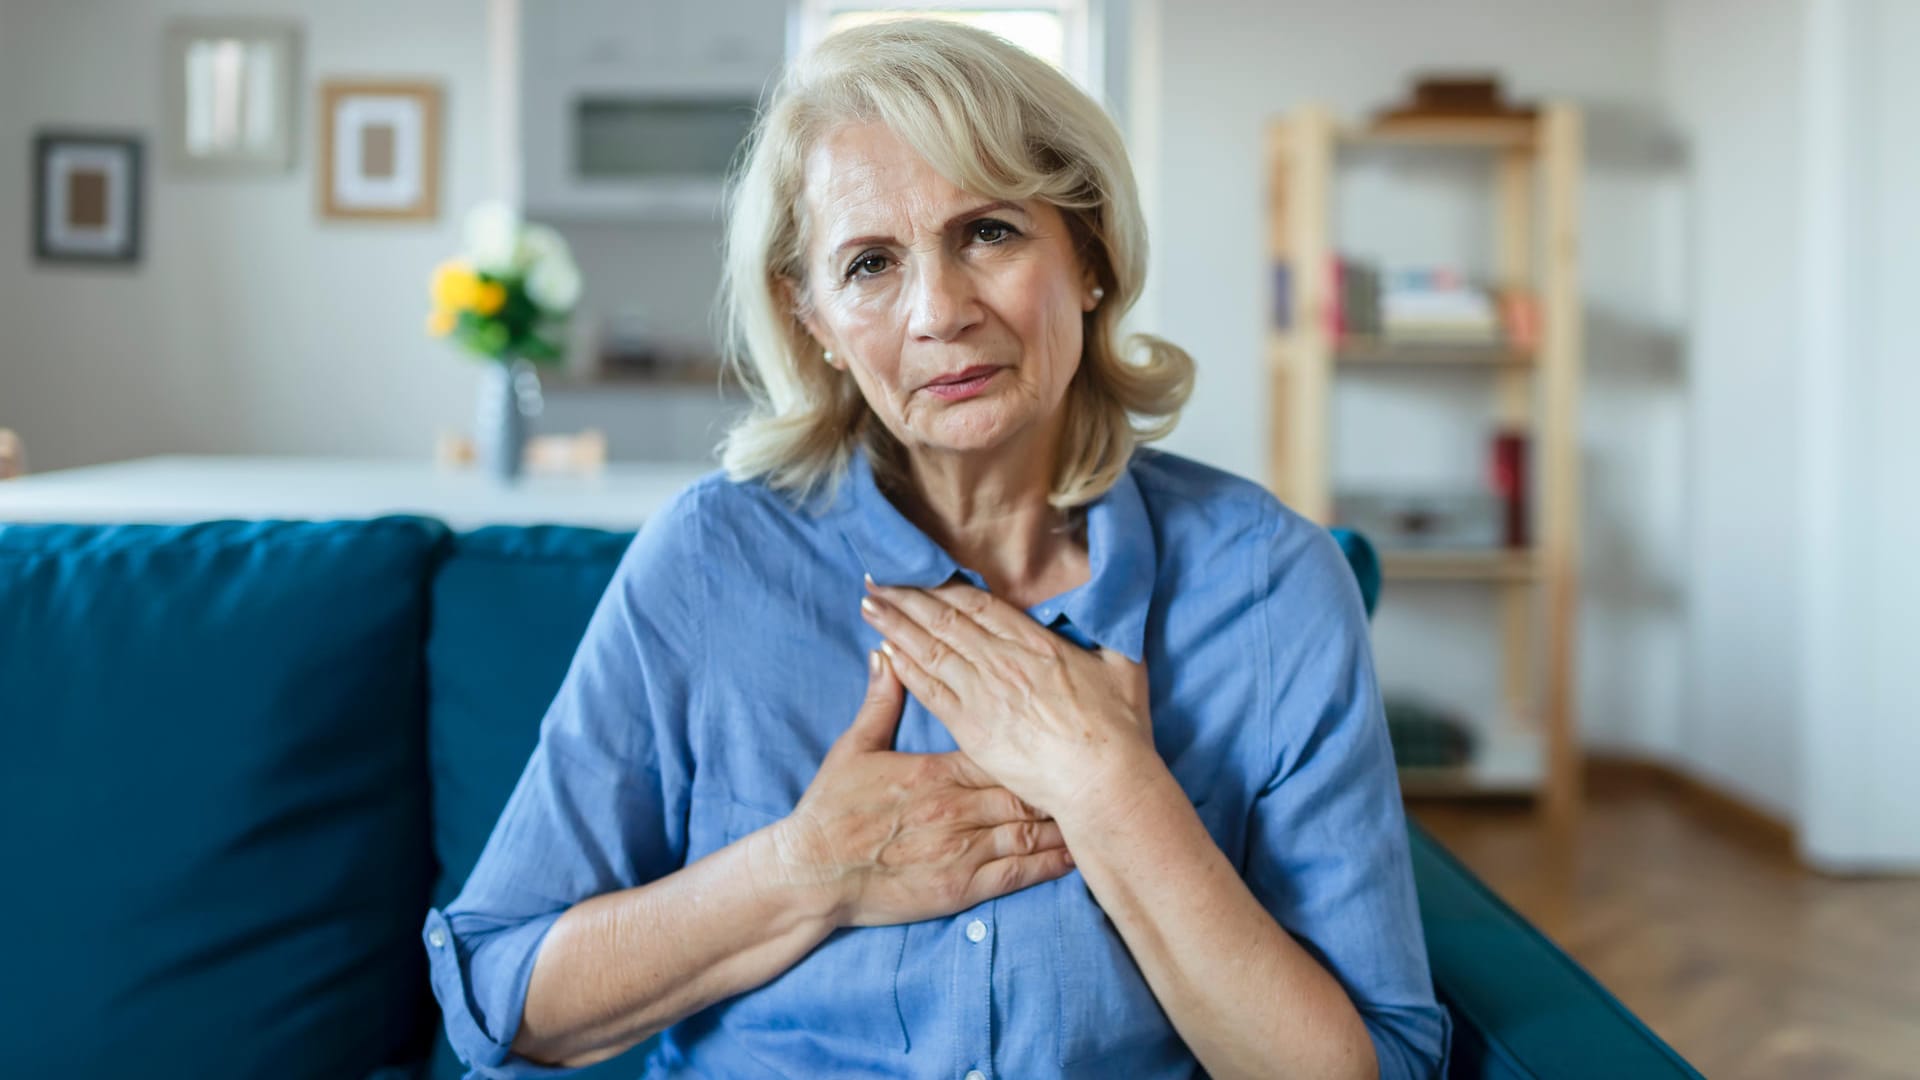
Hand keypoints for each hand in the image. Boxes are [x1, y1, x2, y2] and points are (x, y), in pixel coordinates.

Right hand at [770, 649, 1076, 927]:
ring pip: (1029, 830)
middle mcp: (958, 808)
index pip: (1001, 749)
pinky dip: (1051, 864)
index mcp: (938, 771)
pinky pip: (1017, 874)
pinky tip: (1076, 856)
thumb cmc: (831, 809)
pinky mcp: (961, 887)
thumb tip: (888, 651)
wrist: (812, 872)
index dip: (1036, 743)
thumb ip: (881, 701)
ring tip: (1097, 809)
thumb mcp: (854, 747)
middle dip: (1061, 780)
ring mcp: (963, 850)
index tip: (1064, 733)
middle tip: (1097, 770)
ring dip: (1065, 820)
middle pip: (1025, 788)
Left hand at [858, 576, 1152, 819]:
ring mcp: (984, 694)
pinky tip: (884, 652)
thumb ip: (1108, 632)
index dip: (944, 586)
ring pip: (930, 649)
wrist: (1103, 781)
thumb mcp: (1124, 666)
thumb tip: (1108, 606)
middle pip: (945, 619)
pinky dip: (905, 669)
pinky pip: (930, 691)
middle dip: (907, 598)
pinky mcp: (972, 728)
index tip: (919, 572)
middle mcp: (1002, 661)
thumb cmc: (1120, 729)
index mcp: (1035, 643)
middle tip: (876, 580)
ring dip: (896, 625)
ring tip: (869, 605)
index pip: (979, 604)